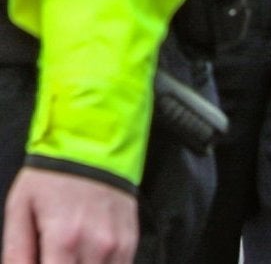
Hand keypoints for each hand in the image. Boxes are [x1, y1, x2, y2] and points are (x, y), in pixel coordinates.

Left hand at [2, 167, 138, 263]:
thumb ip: (15, 253)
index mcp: (64, 239)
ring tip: (67, 256)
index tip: (42, 260)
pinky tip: (84, 256)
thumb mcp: (20, 210)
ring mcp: (118, 243)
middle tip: (51, 256)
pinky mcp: (130, 240)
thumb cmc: (54, 175)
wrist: (96, 143)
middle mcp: (96, 244)